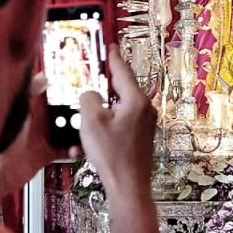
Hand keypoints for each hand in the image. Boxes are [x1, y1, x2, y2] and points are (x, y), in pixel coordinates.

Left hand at [0, 72, 78, 210]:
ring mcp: (41, 137)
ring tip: (87, 129)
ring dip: (77, 131)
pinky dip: (74, 149)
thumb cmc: (0, 143)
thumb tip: (43, 77)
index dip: (62, 88)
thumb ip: (29, 92)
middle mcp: (36, 121)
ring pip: (66, 130)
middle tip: (88, 110)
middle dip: (75, 111)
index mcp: (28, 108)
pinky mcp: (45, 153)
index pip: (48, 93)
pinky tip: (80, 148)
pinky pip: (65, 149)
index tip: (77, 85)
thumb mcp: (18, 111)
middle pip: (62, 112)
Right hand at [79, 46, 156, 197]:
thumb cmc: (113, 156)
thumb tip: (91, 95)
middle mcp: (145, 110)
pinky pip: (120, 124)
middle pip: (121, 89)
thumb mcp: (91, 120)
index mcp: (136, 100)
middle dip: (104, 84)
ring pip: (119, 108)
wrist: (128, 187)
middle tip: (94, 72)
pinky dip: (106, 126)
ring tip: (87, 112)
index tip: (110, 45)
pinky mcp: (140, 139)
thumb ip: (88, 98)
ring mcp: (145, 125)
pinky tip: (93, 137)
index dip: (112, 56)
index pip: (122, 70)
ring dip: (102, 110)